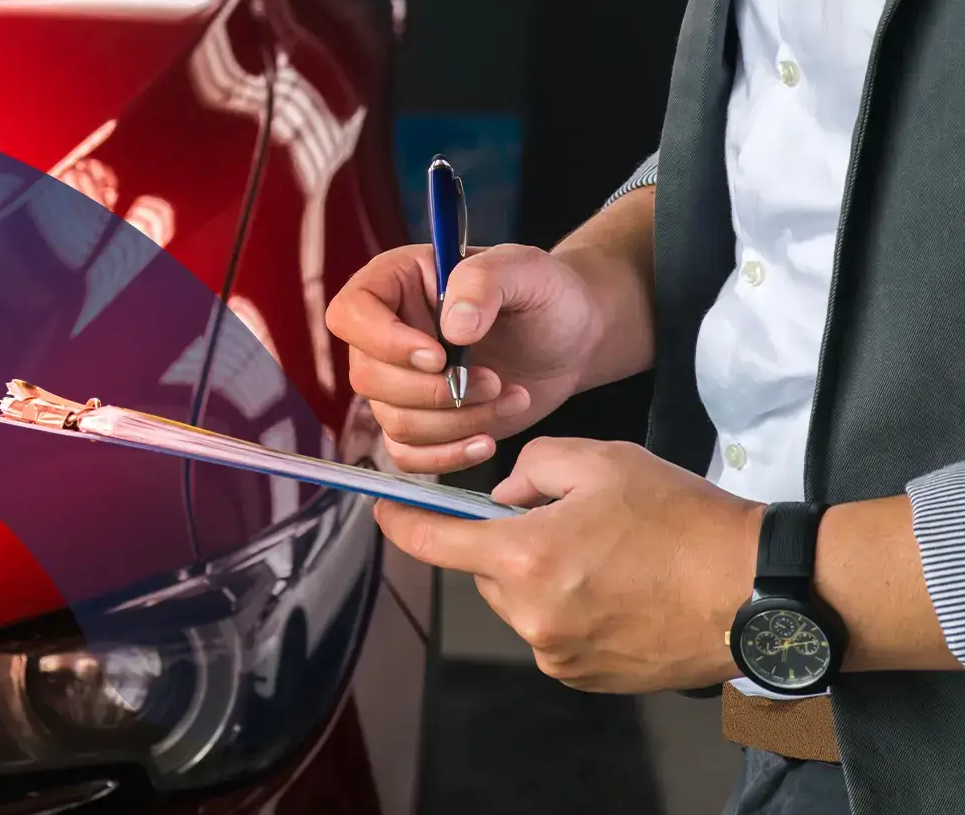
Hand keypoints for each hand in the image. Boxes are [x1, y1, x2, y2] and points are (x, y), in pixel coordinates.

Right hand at [325, 244, 603, 473]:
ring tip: (507, 396)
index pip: (351, 313)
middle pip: (368, 377)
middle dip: (433, 391)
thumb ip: (484, 282)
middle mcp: (387, 333)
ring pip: (393, 420)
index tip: (439, 355)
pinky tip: (488, 439)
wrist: (571, 339)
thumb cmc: (545, 293)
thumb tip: (453, 328)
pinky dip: (448, 455)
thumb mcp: (525, 269)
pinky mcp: (421, 422)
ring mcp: (400, 382)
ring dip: (454, 421)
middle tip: (492, 380)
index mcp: (396, 282)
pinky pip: (408, 454)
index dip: (384, 341)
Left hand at [372, 437, 764, 692]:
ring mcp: (557, 653)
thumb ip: (534, 465)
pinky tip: (621, 589)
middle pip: (487, 569)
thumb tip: (507, 495)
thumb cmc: (684, 520)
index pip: (436, 543)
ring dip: (544, 574)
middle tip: (572, 519)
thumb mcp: (603, 461)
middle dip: (511, 541)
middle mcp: (531, 615)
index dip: (403, 524)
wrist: (755, 590)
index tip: (384, 511)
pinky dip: (571, 606)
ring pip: (522, 600)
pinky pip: (553, 631)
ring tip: (611, 556)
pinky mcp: (585, 677)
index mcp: (525, 558)